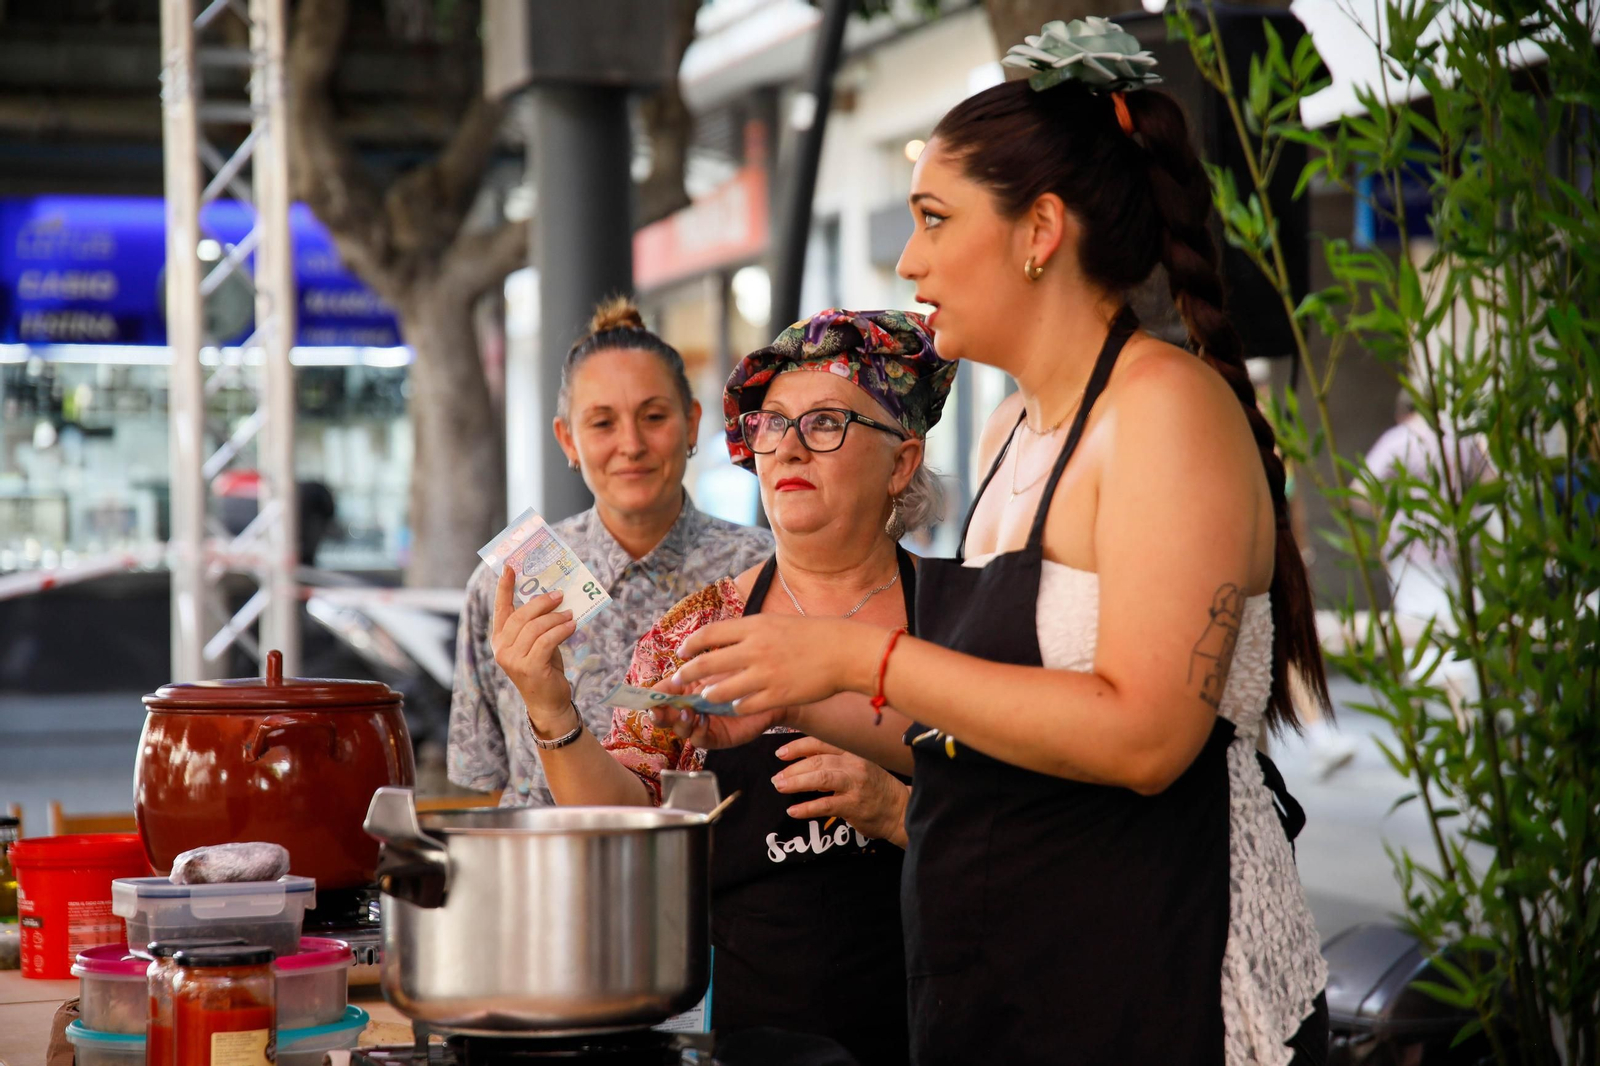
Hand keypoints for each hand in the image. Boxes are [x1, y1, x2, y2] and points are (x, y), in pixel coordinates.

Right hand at [491, 565, 576, 734]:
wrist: (548, 702)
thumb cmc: (544, 668)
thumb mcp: (538, 642)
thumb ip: (538, 624)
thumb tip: (555, 598)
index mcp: (500, 639)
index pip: (501, 608)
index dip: (504, 586)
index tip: (510, 566)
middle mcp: (501, 648)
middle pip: (521, 615)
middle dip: (542, 602)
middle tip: (560, 594)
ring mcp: (513, 659)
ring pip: (536, 627)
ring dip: (556, 617)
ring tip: (570, 613)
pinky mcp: (529, 667)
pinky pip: (547, 640)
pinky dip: (561, 630)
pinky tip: (572, 625)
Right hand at [646, 675, 787, 749]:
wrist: (770, 688)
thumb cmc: (744, 672)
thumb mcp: (717, 665)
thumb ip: (696, 666)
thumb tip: (674, 668)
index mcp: (685, 687)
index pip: (661, 693)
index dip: (650, 697)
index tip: (645, 698)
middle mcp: (690, 706)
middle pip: (665, 714)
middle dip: (659, 714)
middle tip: (658, 711)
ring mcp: (701, 723)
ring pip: (680, 728)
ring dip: (679, 722)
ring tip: (687, 712)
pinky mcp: (716, 737)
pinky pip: (701, 739)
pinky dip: (698, 732)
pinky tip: (703, 721)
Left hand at [672, 615, 879, 715]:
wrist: (844, 651)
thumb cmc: (813, 635)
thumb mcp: (777, 623)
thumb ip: (750, 632)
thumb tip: (724, 640)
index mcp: (754, 626)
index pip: (708, 634)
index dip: (690, 645)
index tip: (682, 652)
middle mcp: (754, 649)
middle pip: (706, 664)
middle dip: (686, 675)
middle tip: (678, 681)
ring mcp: (764, 674)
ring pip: (720, 691)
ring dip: (709, 696)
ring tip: (706, 698)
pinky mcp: (776, 696)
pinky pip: (745, 706)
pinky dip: (737, 707)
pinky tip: (737, 706)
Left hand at [773, 737, 909, 846]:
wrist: (900, 810)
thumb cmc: (875, 789)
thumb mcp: (857, 768)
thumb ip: (833, 764)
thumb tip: (801, 764)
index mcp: (852, 754)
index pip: (821, 744)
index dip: (798, 747)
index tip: (781, 753)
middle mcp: (854, 765)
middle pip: (818, 761)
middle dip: (793, 768)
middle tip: (777, 777)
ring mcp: (855, 785)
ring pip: (821, 778)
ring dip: (797, 782)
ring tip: (780, 787)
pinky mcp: (854, 806)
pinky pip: (825, 805)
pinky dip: (807, 808)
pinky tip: (793, 811)